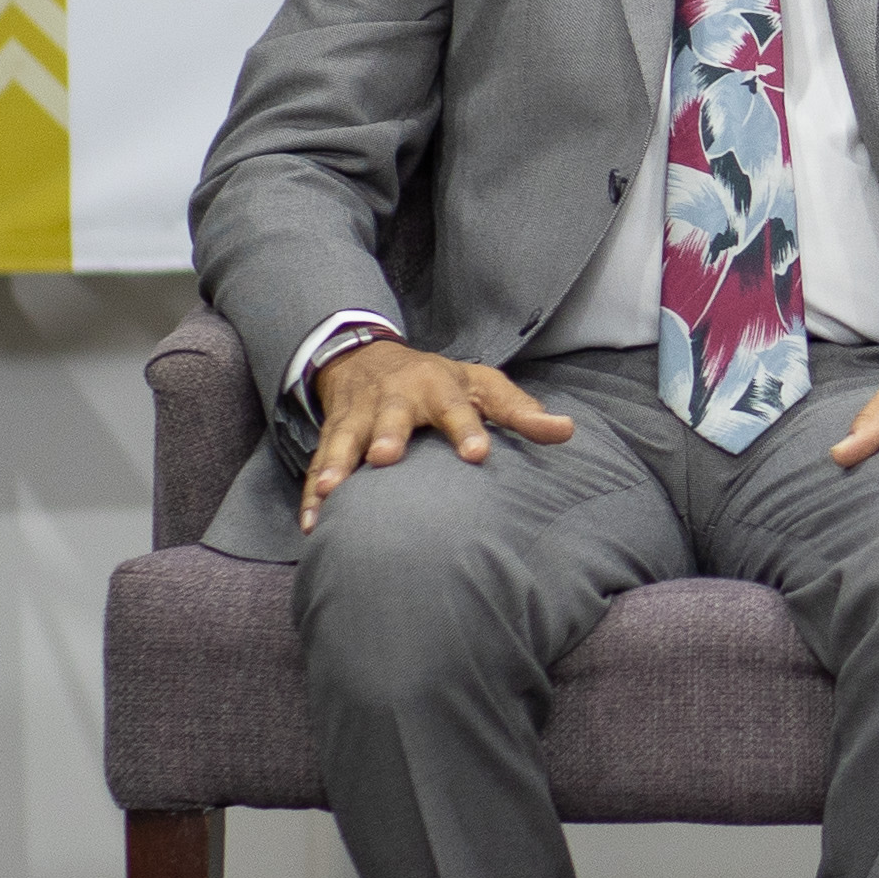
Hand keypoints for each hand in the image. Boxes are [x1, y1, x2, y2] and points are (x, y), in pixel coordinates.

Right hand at [301, 337, 571, 529]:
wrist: (368, 356)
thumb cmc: (439, 381)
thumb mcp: (481, 385)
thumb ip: (520, 412)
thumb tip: (567, 430)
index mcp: (438, 387)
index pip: (455, 407)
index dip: (466, 429)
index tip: (478, 454)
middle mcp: (395, 398)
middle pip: (391, 416)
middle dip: (385, 435)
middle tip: (385, 457)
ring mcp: (359, 415)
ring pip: (345, 438)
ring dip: (337, 463)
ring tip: (331, 492)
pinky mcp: (333, 433)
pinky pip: (319, 463)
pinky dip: (312, 490)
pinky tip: (311, 521)